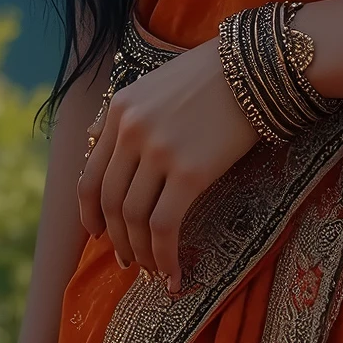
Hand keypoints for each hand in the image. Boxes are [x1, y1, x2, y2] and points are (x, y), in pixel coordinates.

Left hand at [76, 39, 256, 294]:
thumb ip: (124, 116)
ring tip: (151, 268)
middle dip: (117, 239)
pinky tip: (174, 276)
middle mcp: (131, 131)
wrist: (254, 67)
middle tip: (127, 259)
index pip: (89, 175)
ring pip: (134, 219)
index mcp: (120, 110)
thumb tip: (93, 141)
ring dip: (141, 252)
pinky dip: (164, 257)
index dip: (90, 214)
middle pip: (110, 202)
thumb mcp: (154, 85)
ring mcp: (158, 152)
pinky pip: (165, 227)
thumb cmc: (209, 76)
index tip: (99, 234)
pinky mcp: (190, 172)